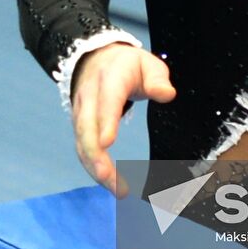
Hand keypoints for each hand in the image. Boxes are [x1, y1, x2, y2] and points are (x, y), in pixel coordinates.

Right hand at [71, 43, 175, 196]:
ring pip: (82, 143)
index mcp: (110, 78)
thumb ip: (158, 78)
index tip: (108, 143)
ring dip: (95, 168)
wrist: (96, 59)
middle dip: (95, 155)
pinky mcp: (79, 126)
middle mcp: (90, 97)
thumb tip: (167, 94)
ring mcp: (81, 113)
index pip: (107, 100)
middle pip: (87, 127)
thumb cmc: (129, 66)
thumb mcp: (148, 64)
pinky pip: (82, 149)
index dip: (106, 121)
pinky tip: (111, 183)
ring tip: (119, 189)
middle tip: (110, 178)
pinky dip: (93, 168)